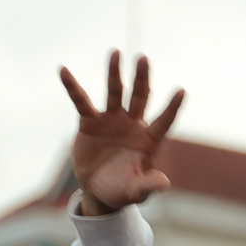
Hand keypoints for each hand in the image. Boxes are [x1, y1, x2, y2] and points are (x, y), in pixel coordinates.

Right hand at [60, 51, 183, 214]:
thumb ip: (148, 185)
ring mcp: (111, 121)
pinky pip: (81, 101)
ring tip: (115, 53)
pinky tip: (64, 70)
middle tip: (143, 58)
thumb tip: (164, 183)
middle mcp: (132, 125)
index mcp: (148, 140)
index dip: (172, 108)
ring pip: (115, 93)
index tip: (182, 91)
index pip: (164, 121)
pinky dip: (73, 87)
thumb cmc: (122, 191)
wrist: (99, 192)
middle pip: (140, 97)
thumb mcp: (135, 192)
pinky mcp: (90, 122)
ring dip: (115, 73)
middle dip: (142, 78)